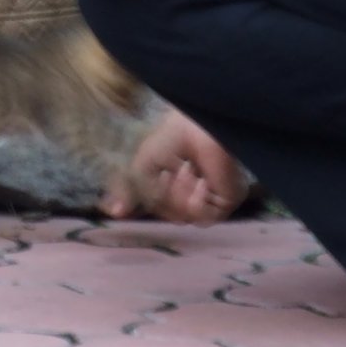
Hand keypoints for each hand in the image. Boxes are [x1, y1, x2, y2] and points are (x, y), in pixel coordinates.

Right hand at [102, 107, 249, 225]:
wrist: (195, 128)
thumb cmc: (171, 138)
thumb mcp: (142, 166)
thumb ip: (130, 191)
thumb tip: (115, 213)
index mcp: (186, 180)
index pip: (169, 207)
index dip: (158, 200)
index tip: (157, 180)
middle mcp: (202, 189)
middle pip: (177, 215)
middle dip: (167, 198)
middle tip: (171, 174)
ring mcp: (217, 196)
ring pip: (189, 218)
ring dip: (180, 198)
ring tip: (185, 172)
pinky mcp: (231, 199)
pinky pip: (205, 218)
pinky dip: (195, 203)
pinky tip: (198, 181)